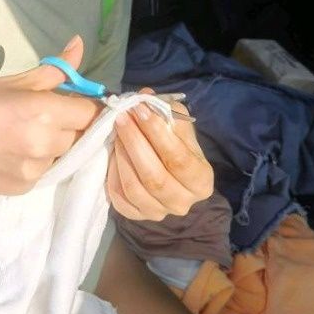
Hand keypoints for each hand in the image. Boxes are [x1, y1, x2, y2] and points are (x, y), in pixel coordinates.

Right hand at [0, 35, 101, 194]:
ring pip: (60, 155)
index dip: (80, 106)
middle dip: (64, 125)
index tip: (66, 102)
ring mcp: (34, 171)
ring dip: (50, 146)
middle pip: (77, 135)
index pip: (89, 112)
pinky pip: (41, 172)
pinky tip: (8, 153)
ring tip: (17, 136)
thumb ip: (54, 70)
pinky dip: (32, 163)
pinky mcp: (22, 189)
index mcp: (44, 111)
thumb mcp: (12, 81)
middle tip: (35, 117)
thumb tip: (79, 45)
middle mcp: (44, 144)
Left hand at [106, 86, 213, 220]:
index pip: (179, 159)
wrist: (168, 172)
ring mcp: (160, 213)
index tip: (139, 110)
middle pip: (155, 177)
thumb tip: (145, 96)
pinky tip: (111, 157)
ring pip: (135, 189)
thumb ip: (166, 111)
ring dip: (122, 158)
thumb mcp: (178, 126)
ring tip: (115, 135)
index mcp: (201, 180)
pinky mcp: (137, 216)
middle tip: (121, 119)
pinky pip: (120, 199)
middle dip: (135, 144)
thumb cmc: (176, 146)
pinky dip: (112, 176)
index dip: (157, 133)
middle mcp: (183, 202)